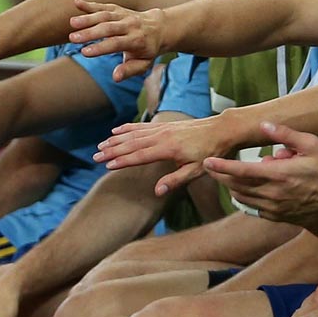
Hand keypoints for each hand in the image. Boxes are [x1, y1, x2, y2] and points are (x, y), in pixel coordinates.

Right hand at [66, 0, 166, 80]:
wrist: (160, 27)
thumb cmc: (148, 49)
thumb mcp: (144, 63)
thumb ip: (130, 70)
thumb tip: (115, 77)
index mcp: (137, 40)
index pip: (116, 43)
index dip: (100, 47)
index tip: (84, 52)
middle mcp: (130, 26)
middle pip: (108, 28)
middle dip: (90, 33)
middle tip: (73, 38)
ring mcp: (124, 15)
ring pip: (104, 15)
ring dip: (88, 18)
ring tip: (72, 23)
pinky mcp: (118, 9)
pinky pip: (103, 6)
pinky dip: (90, 4)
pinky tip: (76, 2)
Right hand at [95, 116, 237, 195]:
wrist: (222, 130)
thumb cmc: (211, 152)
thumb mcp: (197, 171)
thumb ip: (176, 180)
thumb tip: (157, 191)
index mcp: (169, 149)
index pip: (140, 156)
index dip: (123, 161)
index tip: (107, 166)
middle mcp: (162, 136)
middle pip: (132, 144)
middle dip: (112, 150)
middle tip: (95, 156)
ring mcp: (162, 128)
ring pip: (134, 134)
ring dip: (116, 139)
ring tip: (101, 145)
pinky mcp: (165, 125)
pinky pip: (141, 126)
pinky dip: (127, 128)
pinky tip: (116, 130)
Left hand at [205, 123, 317, 242]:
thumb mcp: (313, 145)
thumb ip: (286, 134)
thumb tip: (263, 125)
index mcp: (280, 175)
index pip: (242, 171)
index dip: (221, 167)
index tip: (206, 162)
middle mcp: (274, 194)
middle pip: (236, 186)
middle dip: (221, 176)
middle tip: (212, 166)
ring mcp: (276, 208)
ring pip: (242, 198)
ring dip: (231, 187)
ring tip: (229, 175)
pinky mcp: (278, 217)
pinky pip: (253, 209)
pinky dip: (244, 199)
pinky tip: (244, 190)